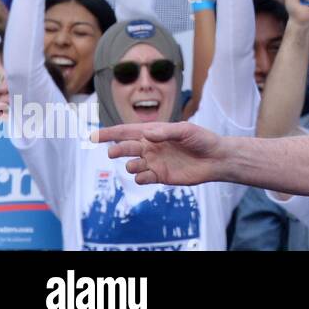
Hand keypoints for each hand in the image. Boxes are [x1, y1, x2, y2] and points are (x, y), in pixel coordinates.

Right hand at [97, 121, 225, 186]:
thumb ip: (166, 132)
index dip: (109, 133)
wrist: (216, 158)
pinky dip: (140, 177)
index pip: (127, 131)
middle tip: (114, 152)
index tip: (92, 136)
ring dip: (130, 165)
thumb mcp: (186, 130)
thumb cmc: (202, 140)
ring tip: (137, 164)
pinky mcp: (160, 176)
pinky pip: (142, 178)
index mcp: (154, 132)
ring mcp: (154, 162)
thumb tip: (146, 134)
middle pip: (125, 148)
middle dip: (117, 150)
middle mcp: (151, 147)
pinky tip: (147, 174)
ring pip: (131, 165)